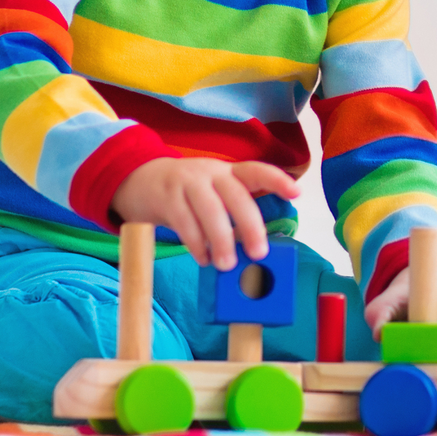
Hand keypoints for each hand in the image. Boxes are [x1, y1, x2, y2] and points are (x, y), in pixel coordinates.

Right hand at [110, 157, 299, 268]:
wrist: (139, 178)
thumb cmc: (187, 193)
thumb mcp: (213, 193)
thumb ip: (232, 213)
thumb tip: (256, 250)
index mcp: (228, 172)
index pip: (256, 170)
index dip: (277, 180)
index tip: (297, 193)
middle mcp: (211, 173)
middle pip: (236, 195)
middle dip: (251, 225)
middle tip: (259, 253)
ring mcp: (187, 182)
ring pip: (210, 210)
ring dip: (221, 239)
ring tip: (227, 264)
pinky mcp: (167, 197)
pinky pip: (184, 221)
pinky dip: (196, 243)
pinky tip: (203, 258)